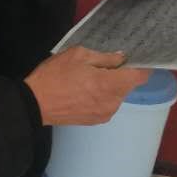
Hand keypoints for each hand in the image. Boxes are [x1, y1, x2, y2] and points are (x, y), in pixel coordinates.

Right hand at [24, 48, 151, 125]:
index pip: (140, 76)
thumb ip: (105, 57)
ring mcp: (105, 114)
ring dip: (109, 86)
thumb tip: (121, 59)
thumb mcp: (78, 55)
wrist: (34, 104)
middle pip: (128, 85)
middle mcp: (113, 102)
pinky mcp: (95, 121)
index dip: (142, 66)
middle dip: (120, 75)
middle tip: (101, 64)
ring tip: (87, 78)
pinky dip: (100, 96)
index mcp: (110, 85)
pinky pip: (106, 104)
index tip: (135, 58)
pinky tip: (83, 91)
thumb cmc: (55, 75)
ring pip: (116, 95)